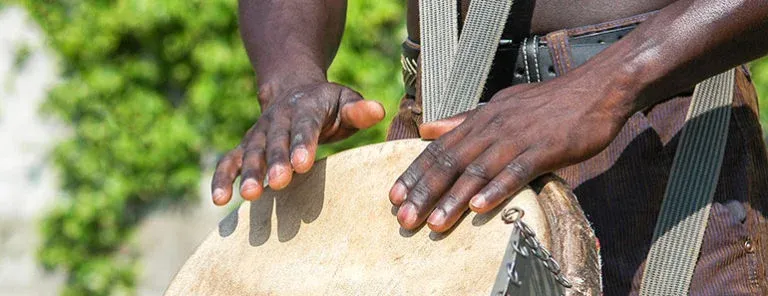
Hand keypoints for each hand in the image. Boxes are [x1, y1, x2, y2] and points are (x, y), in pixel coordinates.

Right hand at [211, 81, 384, 204]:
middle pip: (275, 140)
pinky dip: (222, 178)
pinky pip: (229, 161)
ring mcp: (259, 133)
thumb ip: (359, 110)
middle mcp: (278, 118)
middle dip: (276, 161)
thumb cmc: (328, 104)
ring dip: (249, 173)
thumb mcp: (346, 101)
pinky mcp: (246, 147)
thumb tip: (377, 111)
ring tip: (249, 195)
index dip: (303, 143)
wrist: (293, 88)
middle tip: (279, 183)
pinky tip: (219, 200)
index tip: (303, 164)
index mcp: (306, 107)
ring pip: (250, 151)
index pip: (305, 125)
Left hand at [389, 77, 631, 231]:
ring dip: (454, 199)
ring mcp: (518, 138)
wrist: (596, 89)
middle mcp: (493, 128)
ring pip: (478, 171)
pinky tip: (479, 207)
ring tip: (434, 223)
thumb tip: (426, 127)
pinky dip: (497, 189)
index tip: (394, 196)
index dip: (415, 173)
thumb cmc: (548, 103)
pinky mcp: (544, 149)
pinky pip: (516, 171)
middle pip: (450, 163)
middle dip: (425, 193)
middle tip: (405, 220)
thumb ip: (463, 120)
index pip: (439, 148)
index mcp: (481, 119)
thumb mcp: (500, 106)